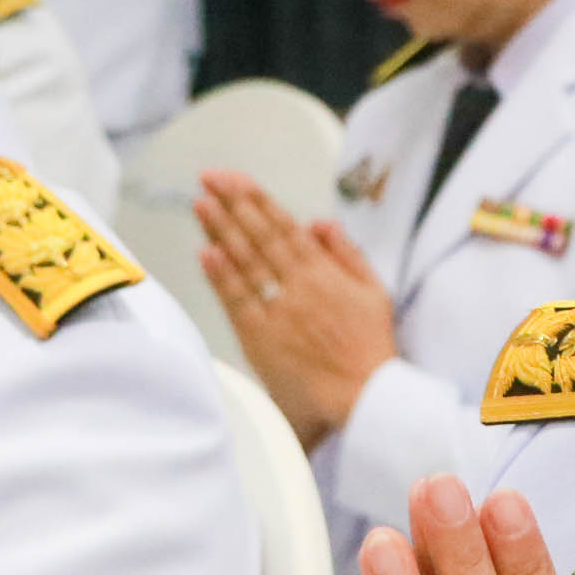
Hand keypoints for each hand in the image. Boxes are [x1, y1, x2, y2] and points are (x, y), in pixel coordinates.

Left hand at [194, 170, 397, 449]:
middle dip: (232, 204)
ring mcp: (279, 311)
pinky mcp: (262, 339)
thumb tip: (319, 222)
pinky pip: (238, 301)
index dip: (257, 199)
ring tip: (200, 204)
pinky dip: (221, 276)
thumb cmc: (371, 348)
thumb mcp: (374, 292)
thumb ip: (346, 253)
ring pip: (245, 262)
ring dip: (220, 230)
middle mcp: (299, 285)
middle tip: (208, 179)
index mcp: (325, 272)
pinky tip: (206, 253)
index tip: (235, 179)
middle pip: (259, 236)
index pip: (284, 226)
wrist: (365, 395)